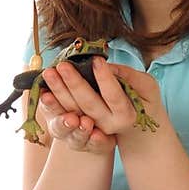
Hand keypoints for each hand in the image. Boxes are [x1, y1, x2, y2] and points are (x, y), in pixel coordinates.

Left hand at [42, 58, 162, 148]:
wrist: (131, 125)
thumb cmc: (141, 99)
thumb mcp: (145, 87)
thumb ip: (130, 77)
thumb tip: (108, 65)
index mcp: (125, 115)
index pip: (114, 96)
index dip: (106, 79)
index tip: (97, 60)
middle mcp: (106, 125)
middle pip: (88, 104)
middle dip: (74, 83)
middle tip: (63, 65)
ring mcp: (89, 128)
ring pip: (72, 110)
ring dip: (58, 92)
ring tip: (49, 73)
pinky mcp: (76, 127)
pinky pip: (61, 116)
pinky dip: (52, 104)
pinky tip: (43, 91)